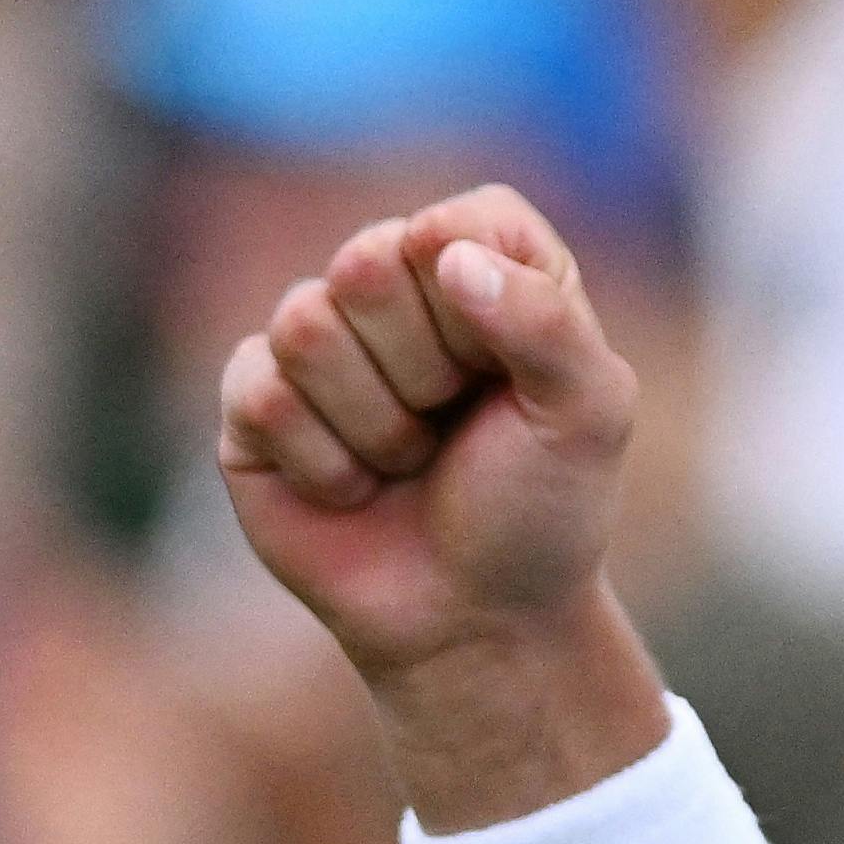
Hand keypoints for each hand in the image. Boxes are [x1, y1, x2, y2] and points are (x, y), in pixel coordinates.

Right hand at [214, 185, 666, 825]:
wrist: (475, 619)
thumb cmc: (541, 509)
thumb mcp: (589, 415)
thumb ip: (546, 320)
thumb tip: (446, 255)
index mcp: (486, 262)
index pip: (457, 223)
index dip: (480, 305)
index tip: (507, 376)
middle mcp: (396, 284)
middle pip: (367, 262)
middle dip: (425, 371)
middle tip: (451, 424)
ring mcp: (318, 339)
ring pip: (306, 324)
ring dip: (377, 423)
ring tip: (407, 459)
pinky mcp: (254, 401)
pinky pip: (260, 392)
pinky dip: (324, 462)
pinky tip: (354, 488)